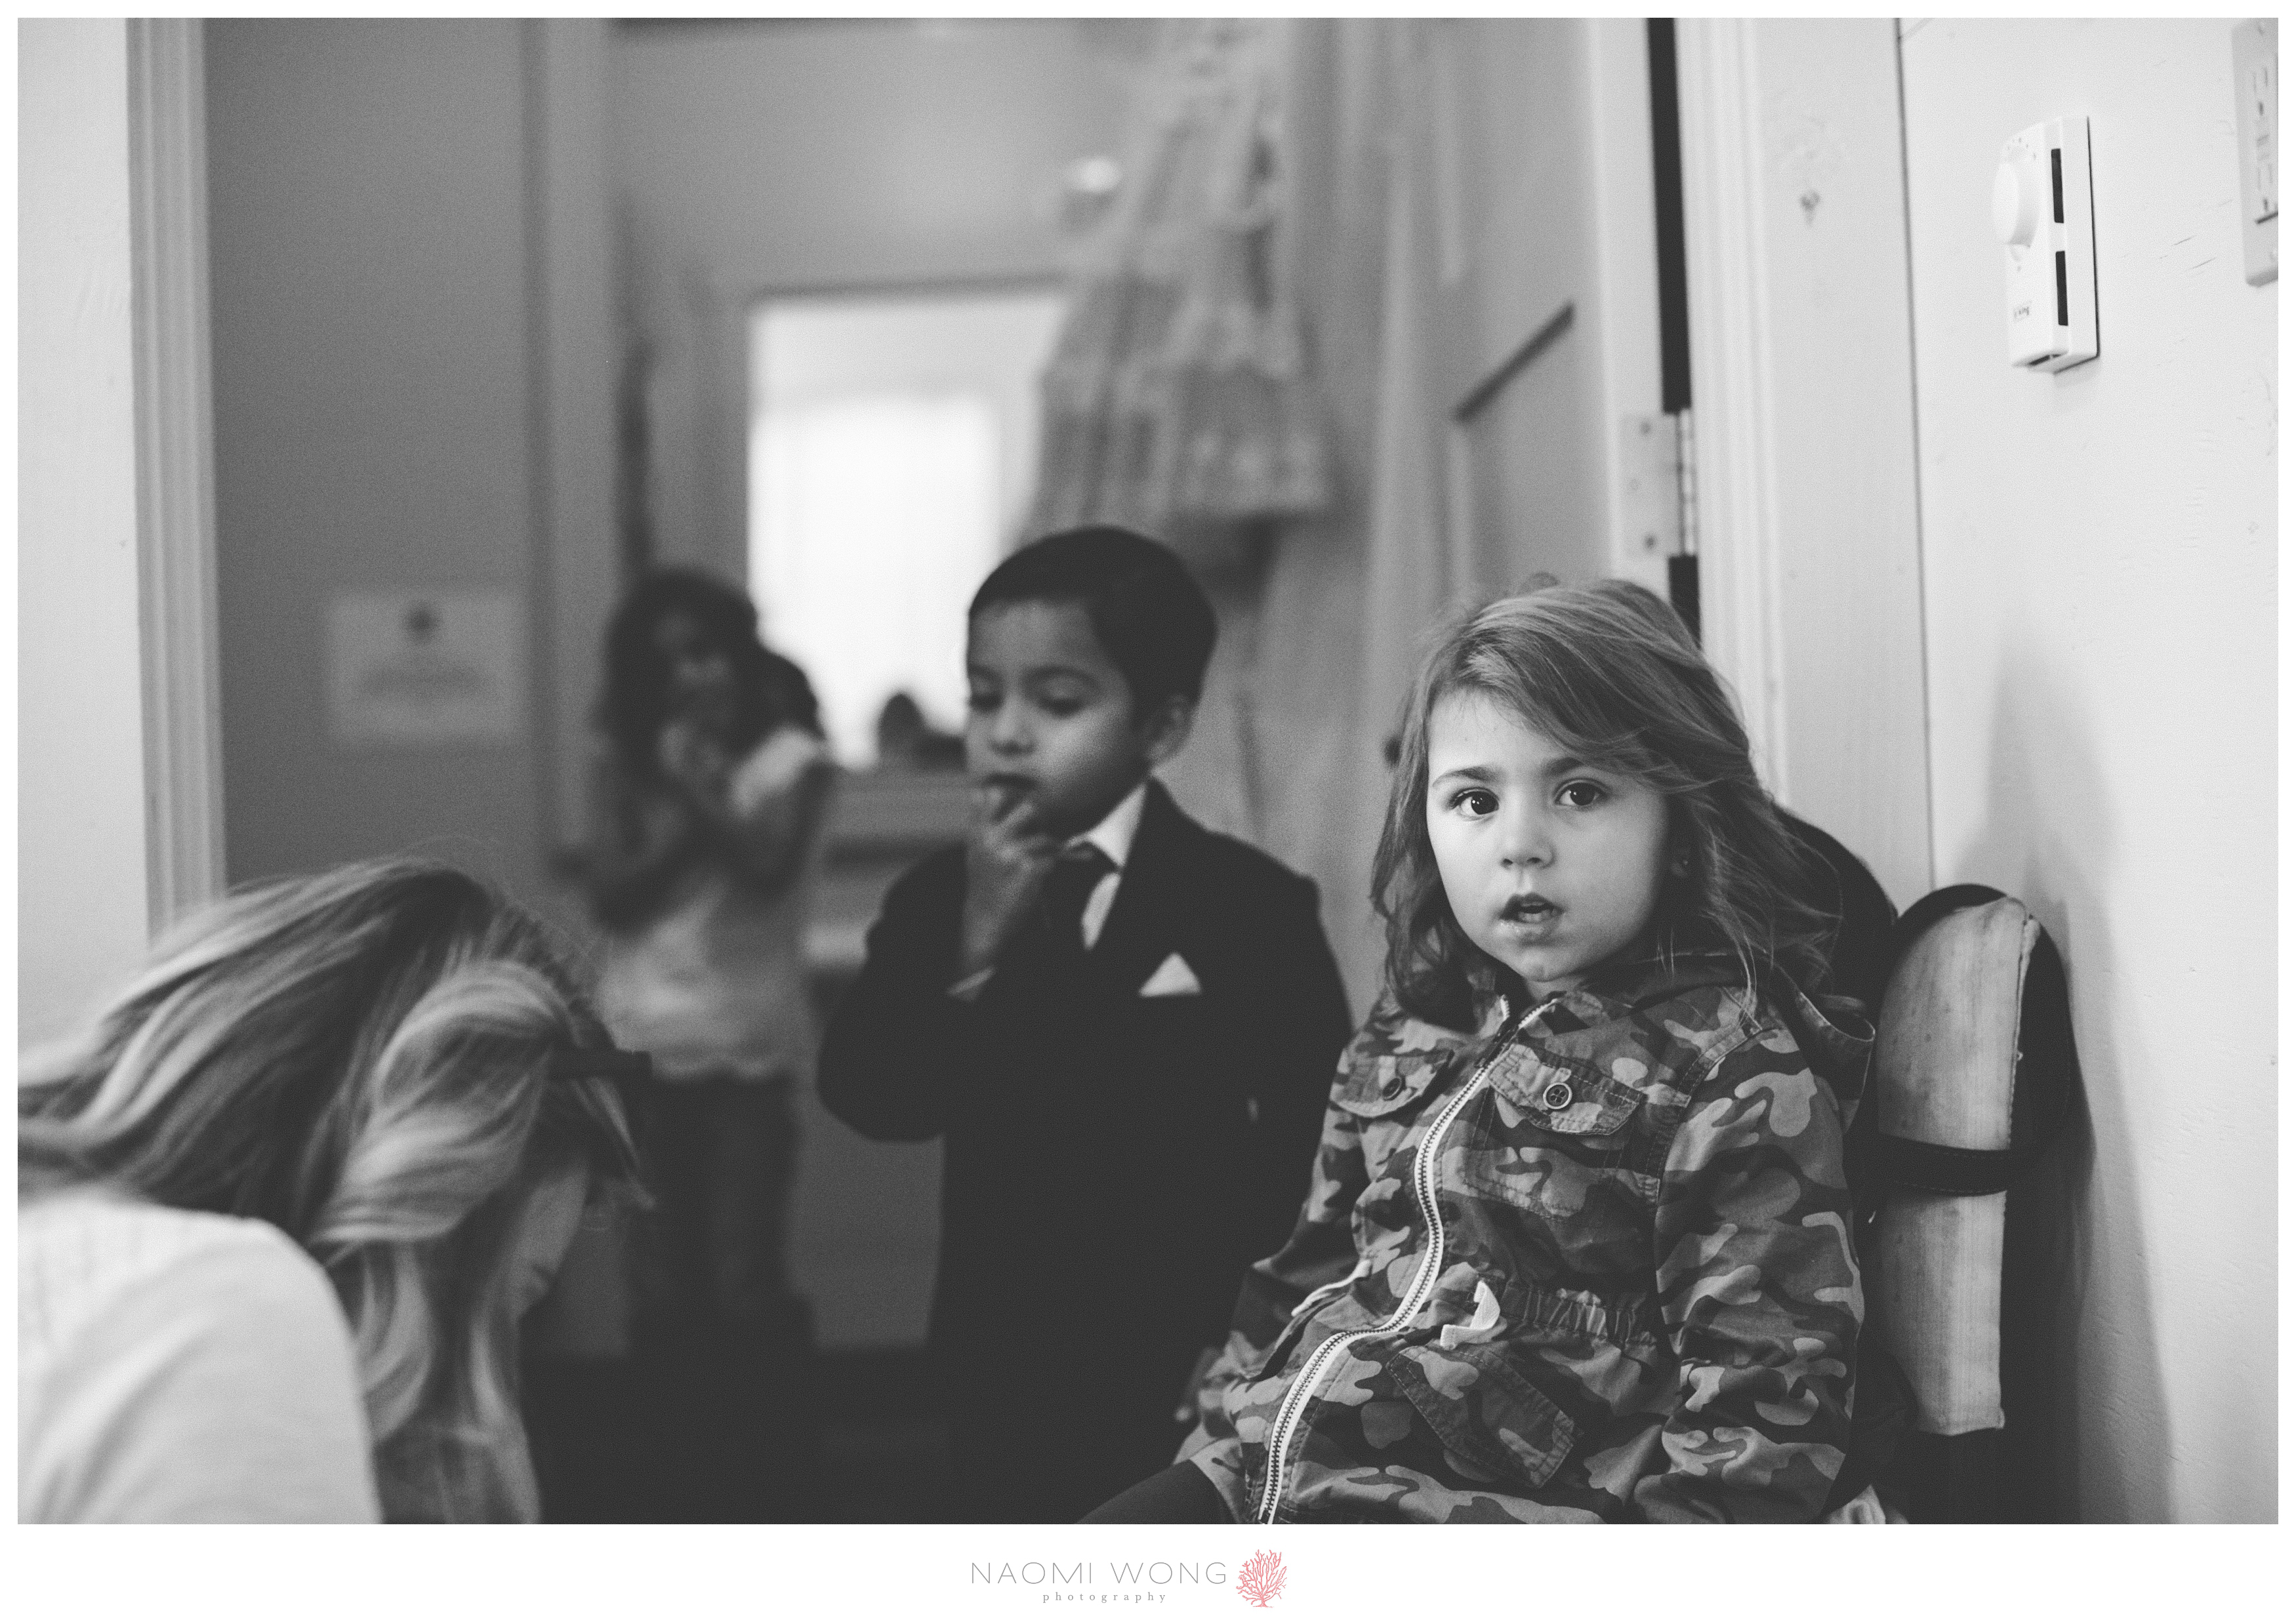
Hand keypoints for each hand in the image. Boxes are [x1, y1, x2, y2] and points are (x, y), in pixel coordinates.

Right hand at [958, 782, 1061, 976]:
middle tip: (1039, 836)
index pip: (994, 795)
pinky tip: (1038, 878)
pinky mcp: (1027, 870)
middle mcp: (991, 839)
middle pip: (1029, 809)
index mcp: (978, 831)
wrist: (985, 920)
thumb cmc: (984, 882)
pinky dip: (1050, 868)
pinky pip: (1052, 860)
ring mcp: (1009, 853)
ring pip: (1046, 838)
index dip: (1013, 794)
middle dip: (1040, 822)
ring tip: (1039, 863)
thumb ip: (979, 819)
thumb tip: (978, 790)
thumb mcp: (974, 849)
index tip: (1021, 802)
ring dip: (1050, 851)